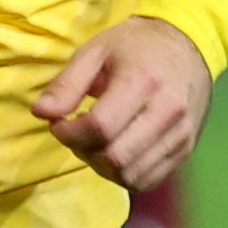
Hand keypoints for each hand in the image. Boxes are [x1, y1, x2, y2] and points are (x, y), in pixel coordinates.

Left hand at [32, 15, 212, 192]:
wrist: (188, 46)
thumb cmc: (135, 46)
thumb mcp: (95, 52)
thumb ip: (66, 84)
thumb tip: (40, 113)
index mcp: (143, 81)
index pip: (101, 127)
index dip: (69, 133)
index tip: (58, 123)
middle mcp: (168, 111)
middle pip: (115, 157)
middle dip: (83, 151)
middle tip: (75, 133)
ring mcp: (181, 134)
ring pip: (131, 175)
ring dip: (101, 167)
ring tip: (94, 142)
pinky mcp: (186, 149)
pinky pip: (149, 180)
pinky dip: (123, 174)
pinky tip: (114, 151)